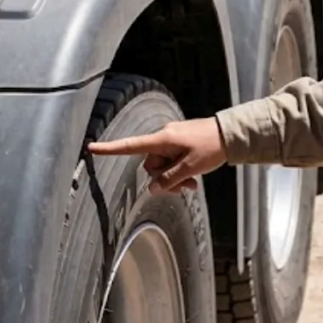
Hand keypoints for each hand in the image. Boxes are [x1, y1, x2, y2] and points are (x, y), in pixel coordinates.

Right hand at [87, 117, 227, 194]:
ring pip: (162, 167)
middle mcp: (164, 138)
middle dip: (164, 179)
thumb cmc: (212, 147)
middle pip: (151, 165)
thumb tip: (153, 188)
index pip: (131, 146)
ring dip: (174, 178)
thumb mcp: (191, 167)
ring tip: (193, 183)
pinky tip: (193, 180)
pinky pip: (172, 162)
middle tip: (185, 186)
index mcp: (163, 139)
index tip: (91, 148)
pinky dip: (179, 172)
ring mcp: (173, 141)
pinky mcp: (180, 144)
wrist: (231, 134)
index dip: (110, 149)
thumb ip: (169, 179)